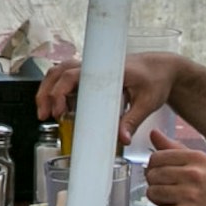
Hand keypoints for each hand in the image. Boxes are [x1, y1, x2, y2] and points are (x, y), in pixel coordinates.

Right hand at [38, 51, 178, 140]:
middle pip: (59, 72)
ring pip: (59, 72)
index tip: (58, 111)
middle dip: (46, 93)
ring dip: (47, 89)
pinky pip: (66, 76)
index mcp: (107, 68)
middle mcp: (95, 65)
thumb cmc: (156, 80)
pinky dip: (56, 88)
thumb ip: (133, 120)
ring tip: (45, 112)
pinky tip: (57, 106)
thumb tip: (122, 140)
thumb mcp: (147, 102)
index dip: (60, 92)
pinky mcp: (91, 74)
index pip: (73, 75)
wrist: (162, 68)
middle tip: (44, 115)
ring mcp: (91, 68)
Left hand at [137, 145, 205, 205]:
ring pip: (152, 193)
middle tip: (173, 194)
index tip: (166, 177)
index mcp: (197, 158)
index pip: (156, 158)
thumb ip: (175, 149)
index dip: (156, 169)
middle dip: (158, 186)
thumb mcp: (202, 166)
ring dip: (161, 202)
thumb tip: (154, 133)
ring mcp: (190, 195)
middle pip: (152, 175)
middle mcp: (194, 174)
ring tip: (177, 204)